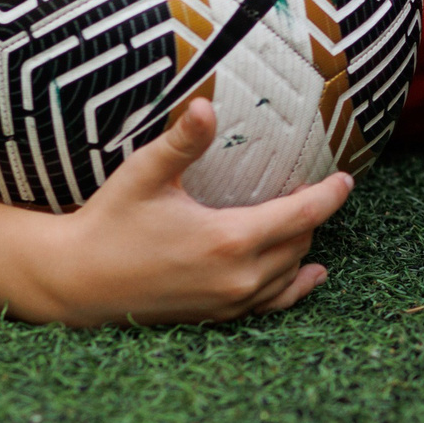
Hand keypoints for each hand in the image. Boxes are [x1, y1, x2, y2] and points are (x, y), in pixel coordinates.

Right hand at [31, 99, 352, 326]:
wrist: (76, 283)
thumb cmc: (109, 223)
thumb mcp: (144, 175)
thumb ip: (182, 141)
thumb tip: (207, 104)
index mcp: (228, 240)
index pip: (302, 215)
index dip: (329, 195)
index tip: (347, 178)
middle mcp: (237, 276)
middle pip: (298, 242)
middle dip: (311, 215)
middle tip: (312, 187)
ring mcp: (228, 302)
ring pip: (287, 272)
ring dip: (301, 246)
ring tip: (308, 220)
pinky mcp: (215, 317)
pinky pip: (270, 305)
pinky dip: (294, 288)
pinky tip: (310, 275)